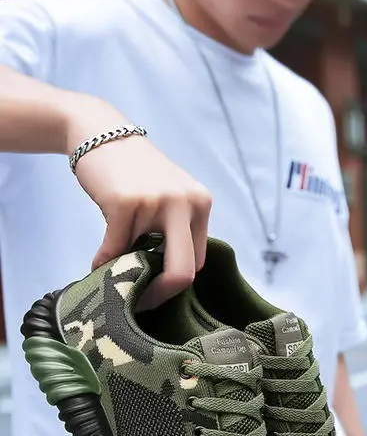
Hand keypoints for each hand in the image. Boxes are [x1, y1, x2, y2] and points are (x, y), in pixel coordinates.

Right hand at [65, 99, 211, 309]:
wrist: (99, 132)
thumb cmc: (133, 173)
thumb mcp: (167, 198)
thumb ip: (173, 232)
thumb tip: (165, 282)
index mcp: (201, 205)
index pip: (197, 261)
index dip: (176, 284)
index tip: (156, 294)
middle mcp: (186, 203)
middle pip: (184, 271)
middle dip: (161, 294)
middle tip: (141, 303)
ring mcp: (158, 202)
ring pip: (142, 259)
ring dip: (123, 270)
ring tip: (110, 269)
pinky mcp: (127, 202)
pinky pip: (115, 248)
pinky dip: (103, 262)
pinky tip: (96, 264)